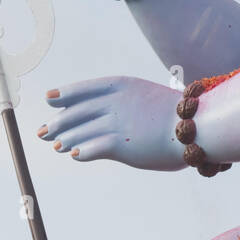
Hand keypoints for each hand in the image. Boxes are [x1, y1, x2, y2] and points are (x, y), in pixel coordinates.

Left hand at [37, 77, 184, 169]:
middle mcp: (114, 101)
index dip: (65, 95)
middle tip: (42, 131)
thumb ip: (124, 103)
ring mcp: (115, 122)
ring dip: (65, 139)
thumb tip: (106, 115)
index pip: (85, 89)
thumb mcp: (146, 97)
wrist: (196, 127)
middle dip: (57, 122)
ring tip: (56, 146)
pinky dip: (80, 151)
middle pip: (76, 112)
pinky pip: (92, 148)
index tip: (50, 100)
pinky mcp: (119, 144)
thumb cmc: (175, 115)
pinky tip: (74, 154)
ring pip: (79, 132)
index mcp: (122, 85)